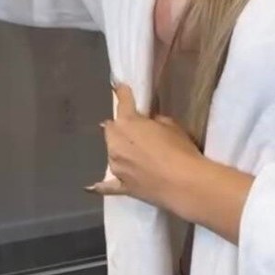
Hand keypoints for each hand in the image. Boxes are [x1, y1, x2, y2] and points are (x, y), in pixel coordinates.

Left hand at [88, 83, 204, 211]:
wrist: (184, 184)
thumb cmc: (180, 150)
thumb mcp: (172, 126)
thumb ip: (155, 122)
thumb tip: (148, 125)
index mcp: (128, 122)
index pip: (123, 102)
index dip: (122, 93)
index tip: (119, 87)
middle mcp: (115, 143)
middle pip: (111, 128)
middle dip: (119, 126)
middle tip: (132, 127)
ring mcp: (116, 166)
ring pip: (111, 152)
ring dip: (118, 149)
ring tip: (132, 152)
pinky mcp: (122, 186)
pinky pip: (106, 185)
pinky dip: (101, 185)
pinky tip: (90, 187)